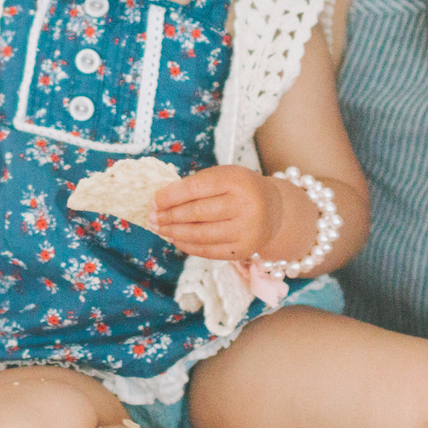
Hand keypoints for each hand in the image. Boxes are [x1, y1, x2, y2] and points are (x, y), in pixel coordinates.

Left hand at [153, 165, 285, 260]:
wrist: (275, 211)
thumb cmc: (240, 190)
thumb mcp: (224, 177)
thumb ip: (197, 185)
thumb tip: (160, 202)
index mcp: (237, 180)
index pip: (195, 189)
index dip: (170, 196)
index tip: (154, 201)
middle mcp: (245, 206)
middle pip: (197, 213)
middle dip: (169, 216)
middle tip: (152, 217)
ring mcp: (246, 230)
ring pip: (200, 234)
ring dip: (174, 232)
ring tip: (160, 229)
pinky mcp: (243, 250)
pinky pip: (208, 250)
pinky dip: (187, 246)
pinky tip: (176, 239)